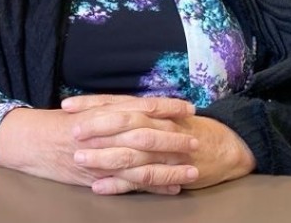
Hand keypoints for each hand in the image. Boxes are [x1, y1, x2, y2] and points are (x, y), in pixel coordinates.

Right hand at [0, 100, 195, 189]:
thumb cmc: (55, 123)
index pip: (143, 105)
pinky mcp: (98, 175)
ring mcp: (103, 155)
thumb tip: (140, 107)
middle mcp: (107, 131)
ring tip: (192, 169)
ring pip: (144, 161)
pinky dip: (152, 186)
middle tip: (196, 140)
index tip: (190, 107)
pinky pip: (130, 183)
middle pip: (148, 134)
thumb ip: (111, 107)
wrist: (29, 140)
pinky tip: (170, 188)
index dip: (168, 106)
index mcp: (105, 110)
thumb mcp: (84, 108)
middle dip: (175, 138)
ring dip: (170, 166)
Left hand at [63, 94, 255, 192]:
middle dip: (95, 127)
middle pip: (121, 123)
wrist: (223, 147)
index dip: (90, 104)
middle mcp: (154, 125)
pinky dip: (118, 184)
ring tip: (79, 159)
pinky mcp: (166, 171)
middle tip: (72, 132)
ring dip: (102, 156)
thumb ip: (132, 114)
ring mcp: (160, 150)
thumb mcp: (157, 115)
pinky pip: (139, 179)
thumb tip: (96, 112)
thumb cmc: (185, 128)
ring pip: (128, 152)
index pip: (114, 102)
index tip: (67, 106)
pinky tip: (98, 187)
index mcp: (148, 110)